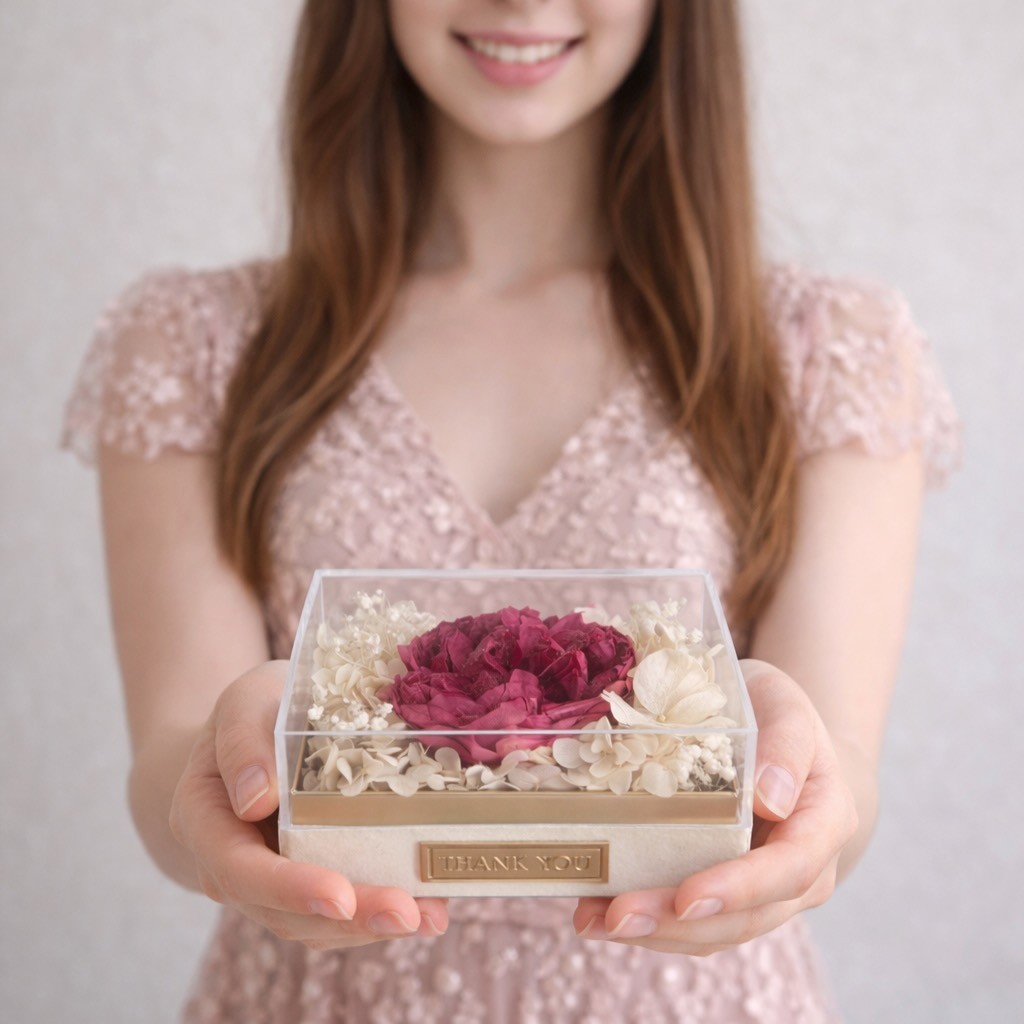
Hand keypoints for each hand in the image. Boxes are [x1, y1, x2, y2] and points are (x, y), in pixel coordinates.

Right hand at [169, 661, 448, 949]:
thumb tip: (257, 799)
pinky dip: (381, 912)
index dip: (291, 888)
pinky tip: (429, 908)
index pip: (241, 870)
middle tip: (406, 914)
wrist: (253, 731)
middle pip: (286, 912)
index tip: (340, 896)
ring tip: (429, 916)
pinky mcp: (307, 885)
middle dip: (349, 918)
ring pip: (317, 925)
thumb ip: (243, 741)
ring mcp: (269, 885)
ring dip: (373, 926)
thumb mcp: (244, 702)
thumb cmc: (253, 711)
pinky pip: (340, 913)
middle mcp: (231, 868)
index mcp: (205, 821)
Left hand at [572, 661, 857, 953]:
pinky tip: (594, 911)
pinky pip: (690, 923)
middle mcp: (803, 872)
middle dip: (678, 924)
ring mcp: (765, 893)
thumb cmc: (778, 713)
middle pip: (746, 916)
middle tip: (618, 916)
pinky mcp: (726, 895)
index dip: (739, 888)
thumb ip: (786, 744)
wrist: (778, 735)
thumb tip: (769, 798)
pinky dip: (645, 922)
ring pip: (714, 931)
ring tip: (592, 920)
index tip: (688, 897)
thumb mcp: (786, 707)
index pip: (790, 869)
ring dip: (653, 933)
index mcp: (823, 822)